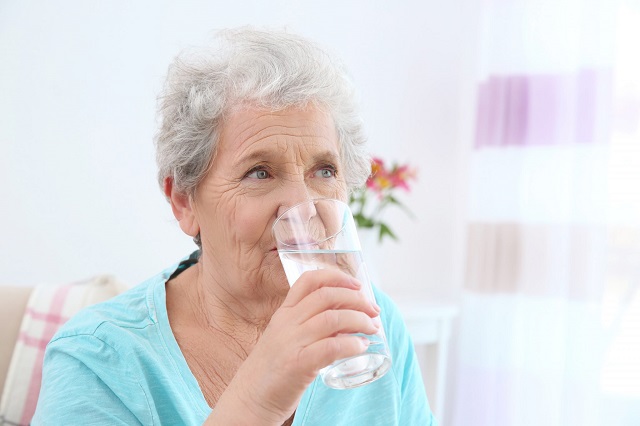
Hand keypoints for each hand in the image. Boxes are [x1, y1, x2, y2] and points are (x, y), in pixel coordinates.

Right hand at [208, 269, 379, 424]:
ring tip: (372, 328)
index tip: (357, 285)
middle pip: (327, 296)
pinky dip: (352, 343)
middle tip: (374, 311)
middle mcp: (286, 322)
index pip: (309, 280)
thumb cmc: (273, 370)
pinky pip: (332, 346)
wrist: (249, 399)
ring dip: (360, 320)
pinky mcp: (298, 365)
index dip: (337, 277)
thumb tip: (348, 320)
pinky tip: (361, 347)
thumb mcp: (286, 338)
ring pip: (333, 318)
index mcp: (284, 313)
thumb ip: (310, 326)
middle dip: (357, 299)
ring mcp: (291, 342)